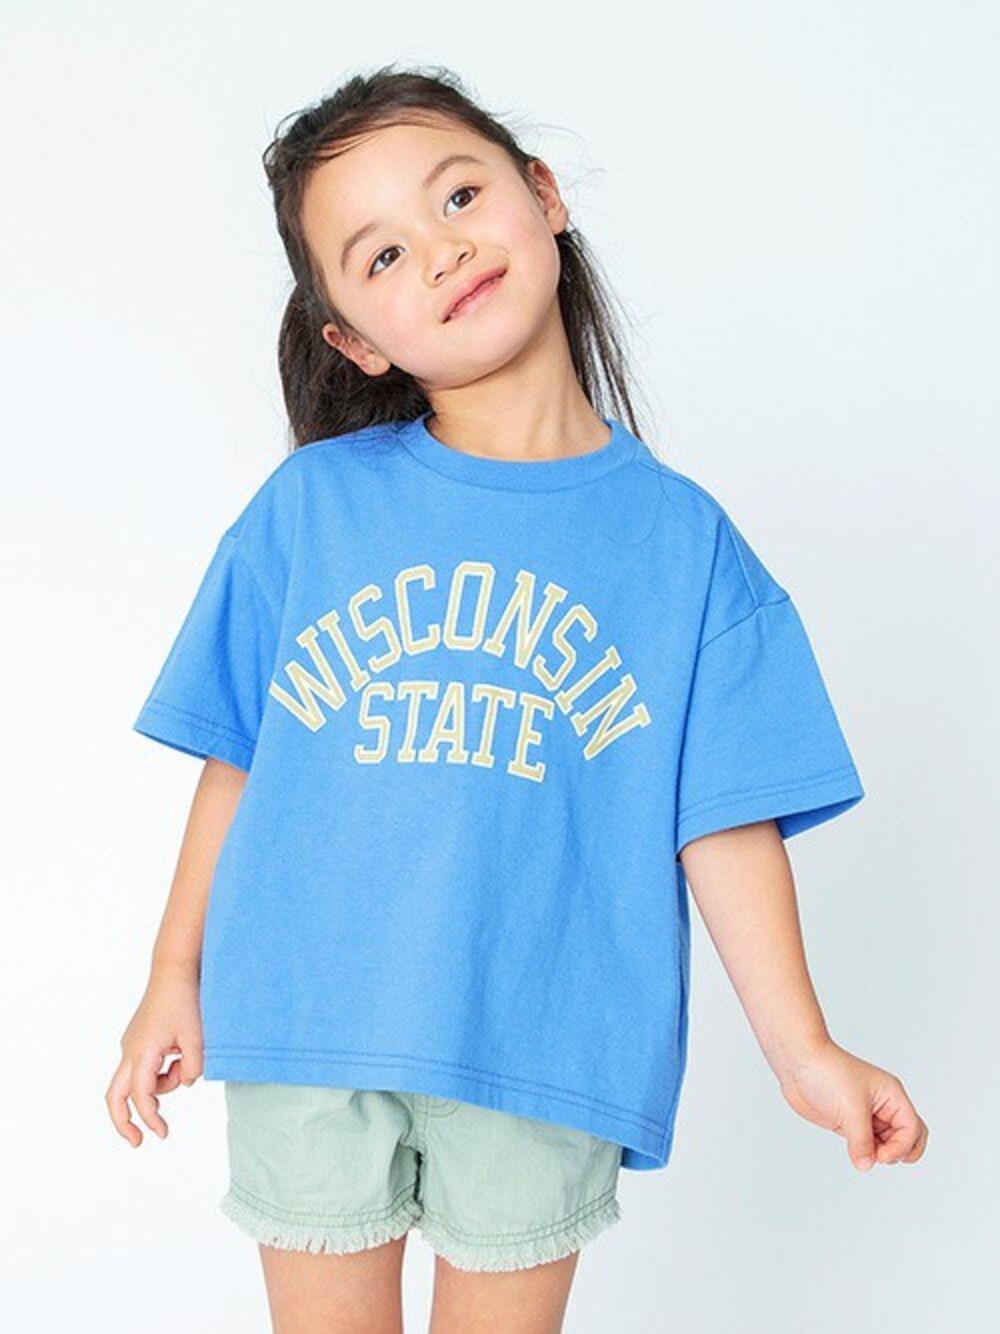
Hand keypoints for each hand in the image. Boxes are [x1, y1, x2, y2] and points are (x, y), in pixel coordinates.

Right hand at [106, 964, 203, 1146]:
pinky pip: (146, 1066)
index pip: (142, 1096)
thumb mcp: (197, 1038)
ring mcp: (131, 1045)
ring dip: (161, 1085)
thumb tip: (188, 1082)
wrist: (174, 971)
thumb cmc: (185, 1001)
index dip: (150, 1119)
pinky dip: (161, 1071)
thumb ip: (194, 1068)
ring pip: (137, 1081)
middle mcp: (130, 1051)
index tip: (162, 1134)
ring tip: (185, 1059)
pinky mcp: (138, 1040)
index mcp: (142, 1053)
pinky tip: (179, 1052)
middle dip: (124, 1122)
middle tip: (138, 1142)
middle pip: (115, 1096)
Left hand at [777, 1037, 928, 1171]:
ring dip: (879, 1154)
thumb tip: (866, 1165)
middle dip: (899, 1152)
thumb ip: (862, 1142)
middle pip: (907, 1137)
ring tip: (861, 1152)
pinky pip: (867, 1143)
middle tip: (879, 1156)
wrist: (798, 1062)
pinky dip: (864, 1152)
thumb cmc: (828, 1072)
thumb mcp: (851, 1109)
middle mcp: (883, 1105)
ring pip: (886, 1143)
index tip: (881, 1156)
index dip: (902, 1147)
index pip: (912, 1128)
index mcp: (891, 1095)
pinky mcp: (849, 1122)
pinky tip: (854, 1152)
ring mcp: (866, 1115)